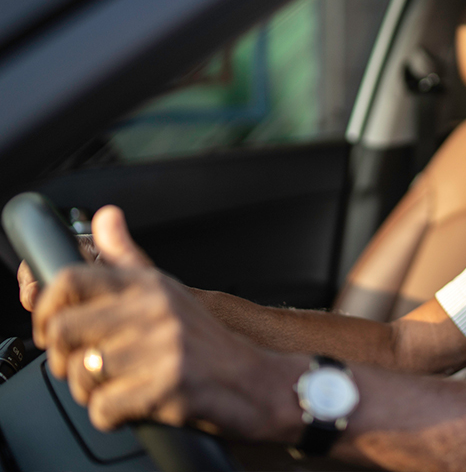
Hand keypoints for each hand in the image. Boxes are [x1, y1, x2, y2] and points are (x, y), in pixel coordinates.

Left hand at [32, 206, 295, 439]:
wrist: (253, 381)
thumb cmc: (207, 341)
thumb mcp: (169, 290)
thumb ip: (128, 257)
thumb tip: (104, 217)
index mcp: (149, 286)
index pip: (72, 280)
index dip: (45, 307)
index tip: (49, 326)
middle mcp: (154, 310)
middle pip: (64, 330)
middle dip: (63, 358)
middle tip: (82, 365)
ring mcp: (161, 347)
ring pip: (81, 374)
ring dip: (90, 391)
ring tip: (115, 385)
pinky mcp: (167, 385)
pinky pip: (104, 408)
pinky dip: (112, 415)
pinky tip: (133, 403)